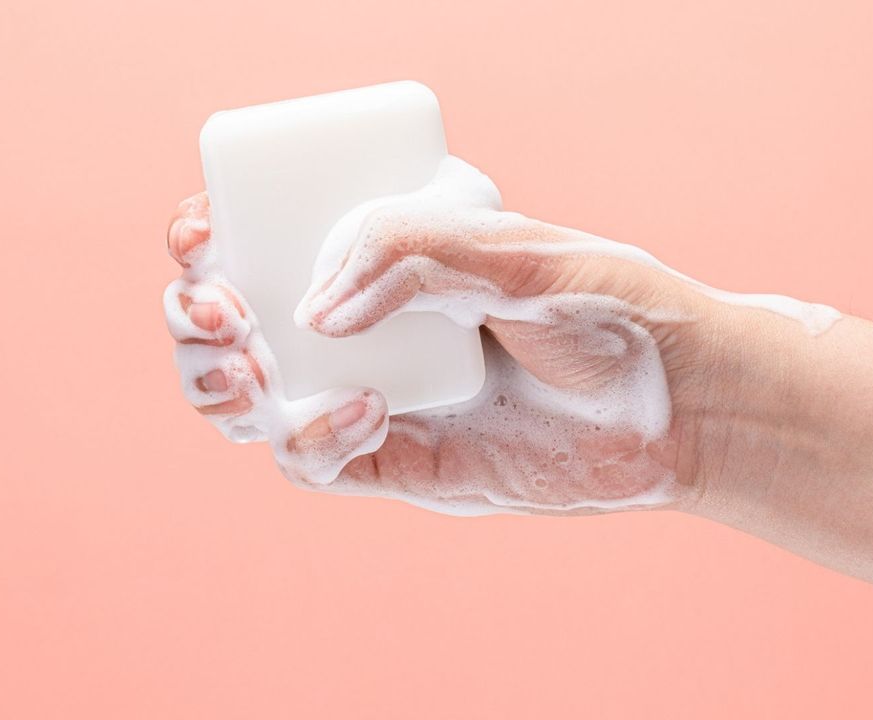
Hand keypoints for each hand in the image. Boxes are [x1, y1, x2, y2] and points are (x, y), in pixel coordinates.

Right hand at [165, 157, 829, 514]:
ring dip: (219, 385)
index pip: (264, 236)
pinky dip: (314, 438)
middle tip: (223, 311)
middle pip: (231, 322)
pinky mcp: (393, 460)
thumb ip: (412, 251)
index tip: (203, 236)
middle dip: (196, 316)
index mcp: (381, 254)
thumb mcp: (515, 250)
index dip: (208, 238)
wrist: (676, 406)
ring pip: (249, 397)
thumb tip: (315, 311)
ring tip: (252, 369)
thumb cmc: (609, 309)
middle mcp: (363, 323)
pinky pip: (312, 459)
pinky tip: (369, 412)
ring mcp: (371, 391)